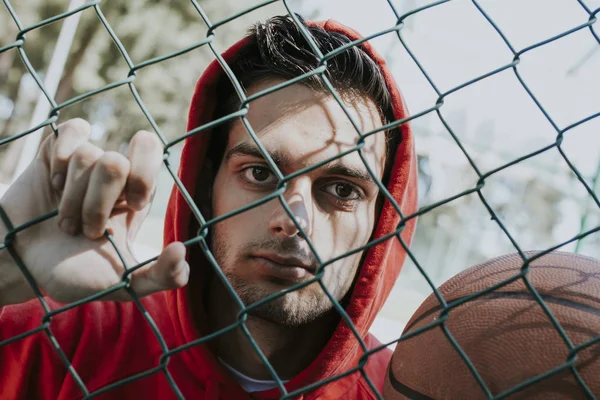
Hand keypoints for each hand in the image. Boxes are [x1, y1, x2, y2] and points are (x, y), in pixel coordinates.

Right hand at [0, 118, 188, 305]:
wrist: (23, 267)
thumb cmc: (76, 273)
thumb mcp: (124, 284)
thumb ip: (160, 276)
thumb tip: (182, 251)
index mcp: (136, 194)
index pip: (153, 152)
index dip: (143, 177)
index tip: (132, 206)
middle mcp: (114, 175)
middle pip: (117, 160)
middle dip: (100, 198)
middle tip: (93, 227)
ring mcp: (84, 163)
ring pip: (87, 156)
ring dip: (71, 200)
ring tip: (66, 225)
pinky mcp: (55, 154)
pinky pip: (68, 132)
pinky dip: (58, 163)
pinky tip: (53, 186)